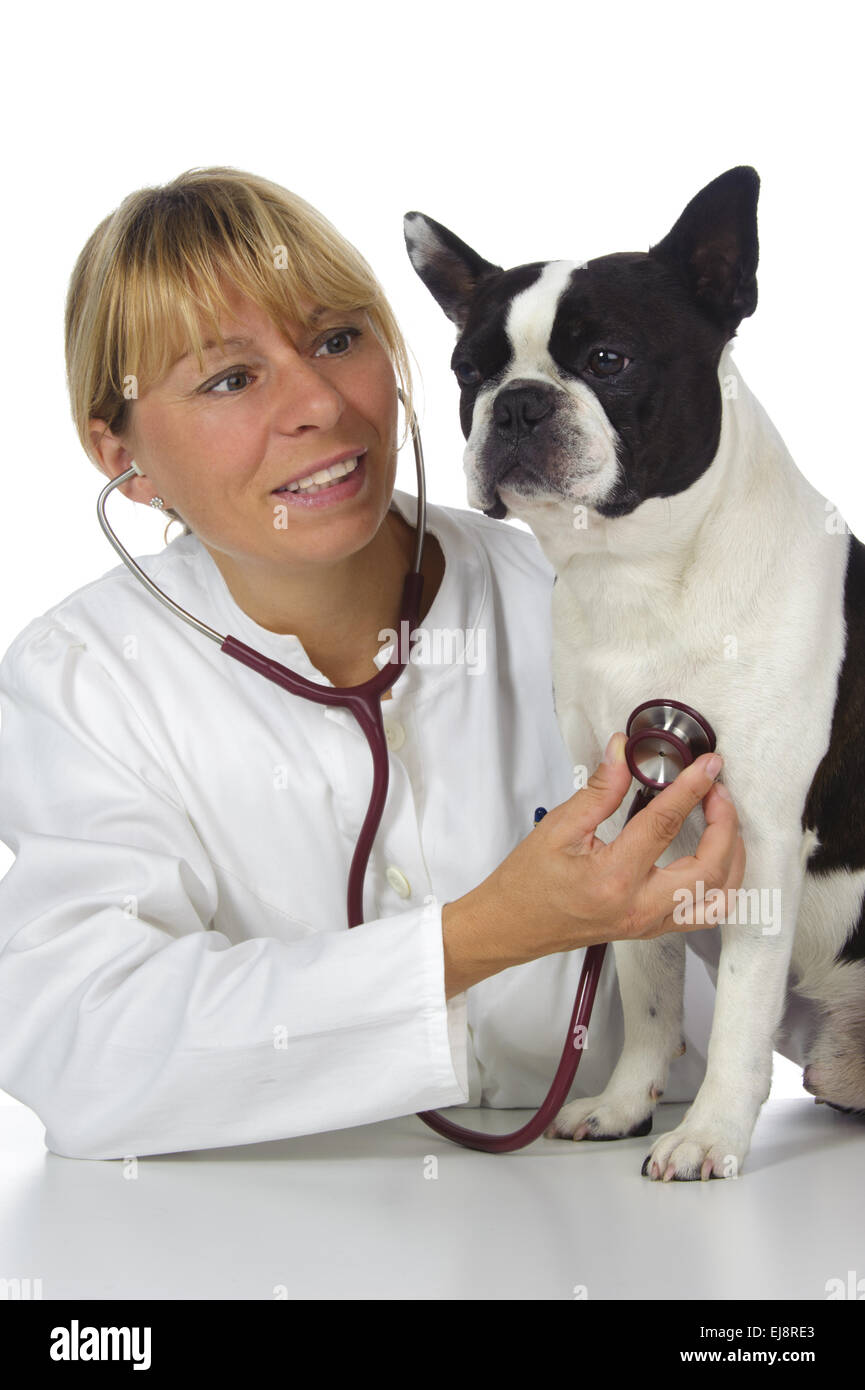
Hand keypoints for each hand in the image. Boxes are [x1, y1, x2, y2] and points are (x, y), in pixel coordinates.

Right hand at [453, 734, 744, 968]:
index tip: (708, 765)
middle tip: (717, 790)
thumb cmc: (528, 882)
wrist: (512, 926)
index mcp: (613, 878)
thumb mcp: (557, 827)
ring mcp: (650, 923)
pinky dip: (722, 883)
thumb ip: (599, 789)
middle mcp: (639, 907)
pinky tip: (717, 856)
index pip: (665, 825)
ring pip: (718, 899)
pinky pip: (705, 913)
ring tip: (724, 822)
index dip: (692, 788)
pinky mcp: (652, 929)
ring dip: (732, 858)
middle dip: (725, 824)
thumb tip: (623, 751)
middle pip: (709, 868)